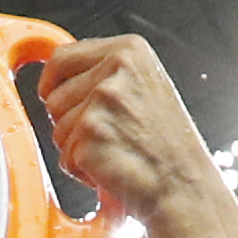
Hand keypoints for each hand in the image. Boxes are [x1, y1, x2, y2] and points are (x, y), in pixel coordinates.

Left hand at [38, 35, 218, 222]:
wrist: (186, 187)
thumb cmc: (169, 148)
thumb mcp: (144, 89)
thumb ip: (104, 76)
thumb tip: (58, 75)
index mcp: (129, 51)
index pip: (61, 57)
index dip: (52, 84)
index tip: (54, 98)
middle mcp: (115, 69)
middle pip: (53, 96)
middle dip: (69, 122)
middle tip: (108, 137)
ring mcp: (102, 100)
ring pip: (57, 129)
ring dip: (78, 149)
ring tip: (115, 152)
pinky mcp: (91, 133)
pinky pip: (65, 158)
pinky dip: (83, 172)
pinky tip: (113, 169)